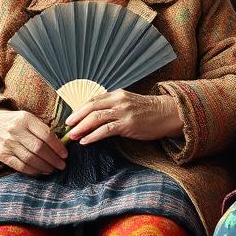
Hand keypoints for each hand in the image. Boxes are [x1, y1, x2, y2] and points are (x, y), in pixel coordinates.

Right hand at [0, 108, 67, 175]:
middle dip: (53, 159)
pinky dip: (33, 171)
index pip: (46, 134)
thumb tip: (60, 145)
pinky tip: (41, 171)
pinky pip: (20, 166)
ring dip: (45, 166)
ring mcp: (8, 144)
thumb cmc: (13, 121)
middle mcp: (16, 131)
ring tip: (53, 169)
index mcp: (25, 119)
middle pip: (39, 148)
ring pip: (30, 159)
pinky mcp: (2, 155)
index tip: (65, 154)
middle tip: (62, 165)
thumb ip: (41, 129)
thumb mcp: (27, 117)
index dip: (58, 146)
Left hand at [65, 90, 182, 143]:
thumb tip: (96, 116)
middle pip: (91, 107)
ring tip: (73, 136)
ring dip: (82, 127)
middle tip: (67, 127)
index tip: (71, 118)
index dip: (80, 109)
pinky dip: (93, 136)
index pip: (93, 100)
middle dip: (76, 117)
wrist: (168, 113)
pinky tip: (86, 141)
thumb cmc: (148, 111)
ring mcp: (123, 112)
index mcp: (117, 94)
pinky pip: (106, 130)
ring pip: (96, 118)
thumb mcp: (129, 103)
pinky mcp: (128, 124)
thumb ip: (114, 106)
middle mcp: (119, 101)